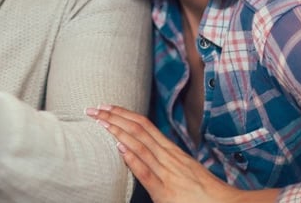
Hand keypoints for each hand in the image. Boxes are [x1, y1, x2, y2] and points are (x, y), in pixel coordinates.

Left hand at [85, 105, 273, 202]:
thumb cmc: (206, 193)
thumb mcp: (184, 171)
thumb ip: (165, 161)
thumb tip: (140, 154)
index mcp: (172, 151)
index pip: (144, 126)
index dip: (124, 114)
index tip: (107, 107)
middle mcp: (168, 157)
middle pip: (138, 129)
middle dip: (114, 117)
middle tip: (94, 108)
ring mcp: (167, 172)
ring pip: (139, 144)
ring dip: (117, 130)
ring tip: (99, 120)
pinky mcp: (165, 190)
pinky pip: (146, 171)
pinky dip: (132, 158)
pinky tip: (119, 146)